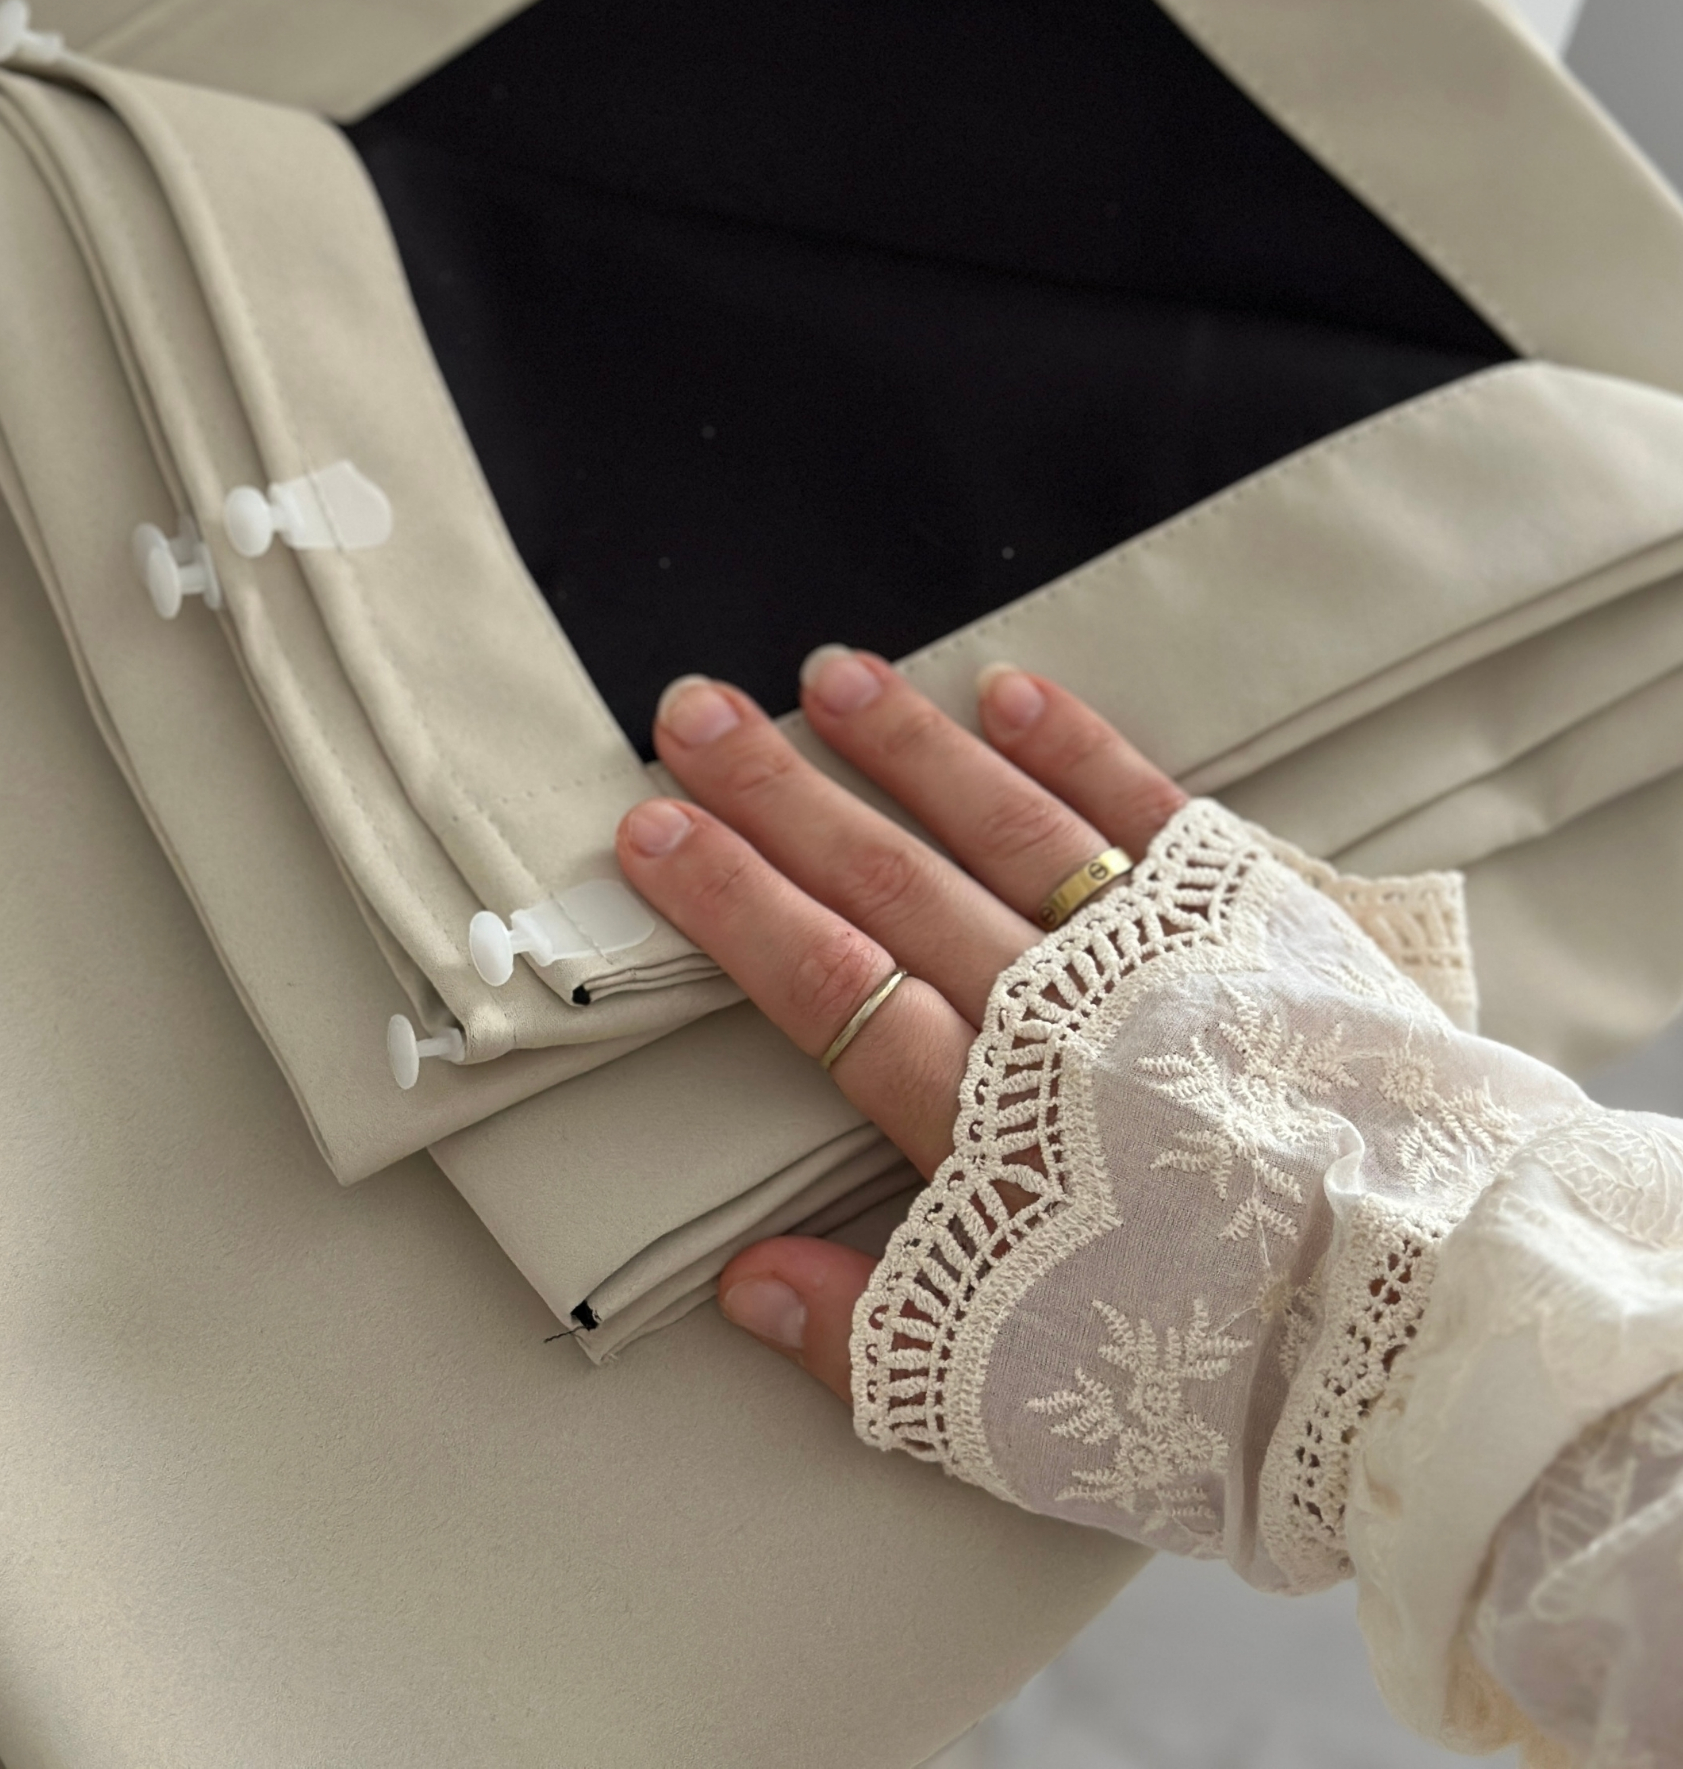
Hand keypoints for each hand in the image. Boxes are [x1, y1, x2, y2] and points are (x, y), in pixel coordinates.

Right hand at [614, 651, 1184, 1401]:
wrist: (1421, 1324)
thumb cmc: (1214, 1380)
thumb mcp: (1013, 1395)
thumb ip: (867, 1331)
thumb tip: (743, 1280)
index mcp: (980, 1128)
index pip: (822, 986)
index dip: (727, 903)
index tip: (650, 831)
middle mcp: (1050, 1019)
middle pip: (885, 881)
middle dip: (778, 793)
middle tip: (693, 713)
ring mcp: (1150, 957)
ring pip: (1000, 825)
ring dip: (906, 745)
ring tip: (826, 675)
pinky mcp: (1251, 921)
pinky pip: (1143, 814)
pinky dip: (1074, 747)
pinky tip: (1007, 690)